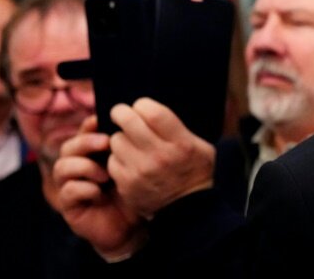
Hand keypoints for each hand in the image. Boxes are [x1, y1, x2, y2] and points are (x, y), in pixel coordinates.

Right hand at [53, 115, 146, 259]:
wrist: (133, 226)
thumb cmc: (135, 192)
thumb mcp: (135, 166)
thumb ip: (130, 147)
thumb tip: (134, 122)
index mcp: (93, 154)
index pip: (83, 133)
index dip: (89, 125)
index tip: (101, 120)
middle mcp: (79, 168)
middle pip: (69, 146)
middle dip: (86, 142)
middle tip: (106, 143)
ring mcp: (71, 187)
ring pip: (62, 167)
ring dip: (84, 166)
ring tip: (105, 175)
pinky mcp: (70, 207)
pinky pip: (67, 191)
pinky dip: (84, 189)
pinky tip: (99, 193)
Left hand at [108, 98, 215, 218]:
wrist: (190, 209)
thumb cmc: (196, 171)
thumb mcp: (201, 146)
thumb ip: (180, 128)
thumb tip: (152, 110)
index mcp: (180, 143)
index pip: (152, 112)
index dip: (143, 104)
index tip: (141, 107)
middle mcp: (159, 156)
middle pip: (128, 121)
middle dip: (121, 113)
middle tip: (121, 113)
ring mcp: (141, 171)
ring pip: (116, 140)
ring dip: (121, 138)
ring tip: (130, 142)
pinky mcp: (127, 185)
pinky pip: (112, 161)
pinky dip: (118, 159)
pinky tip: (128, 161)